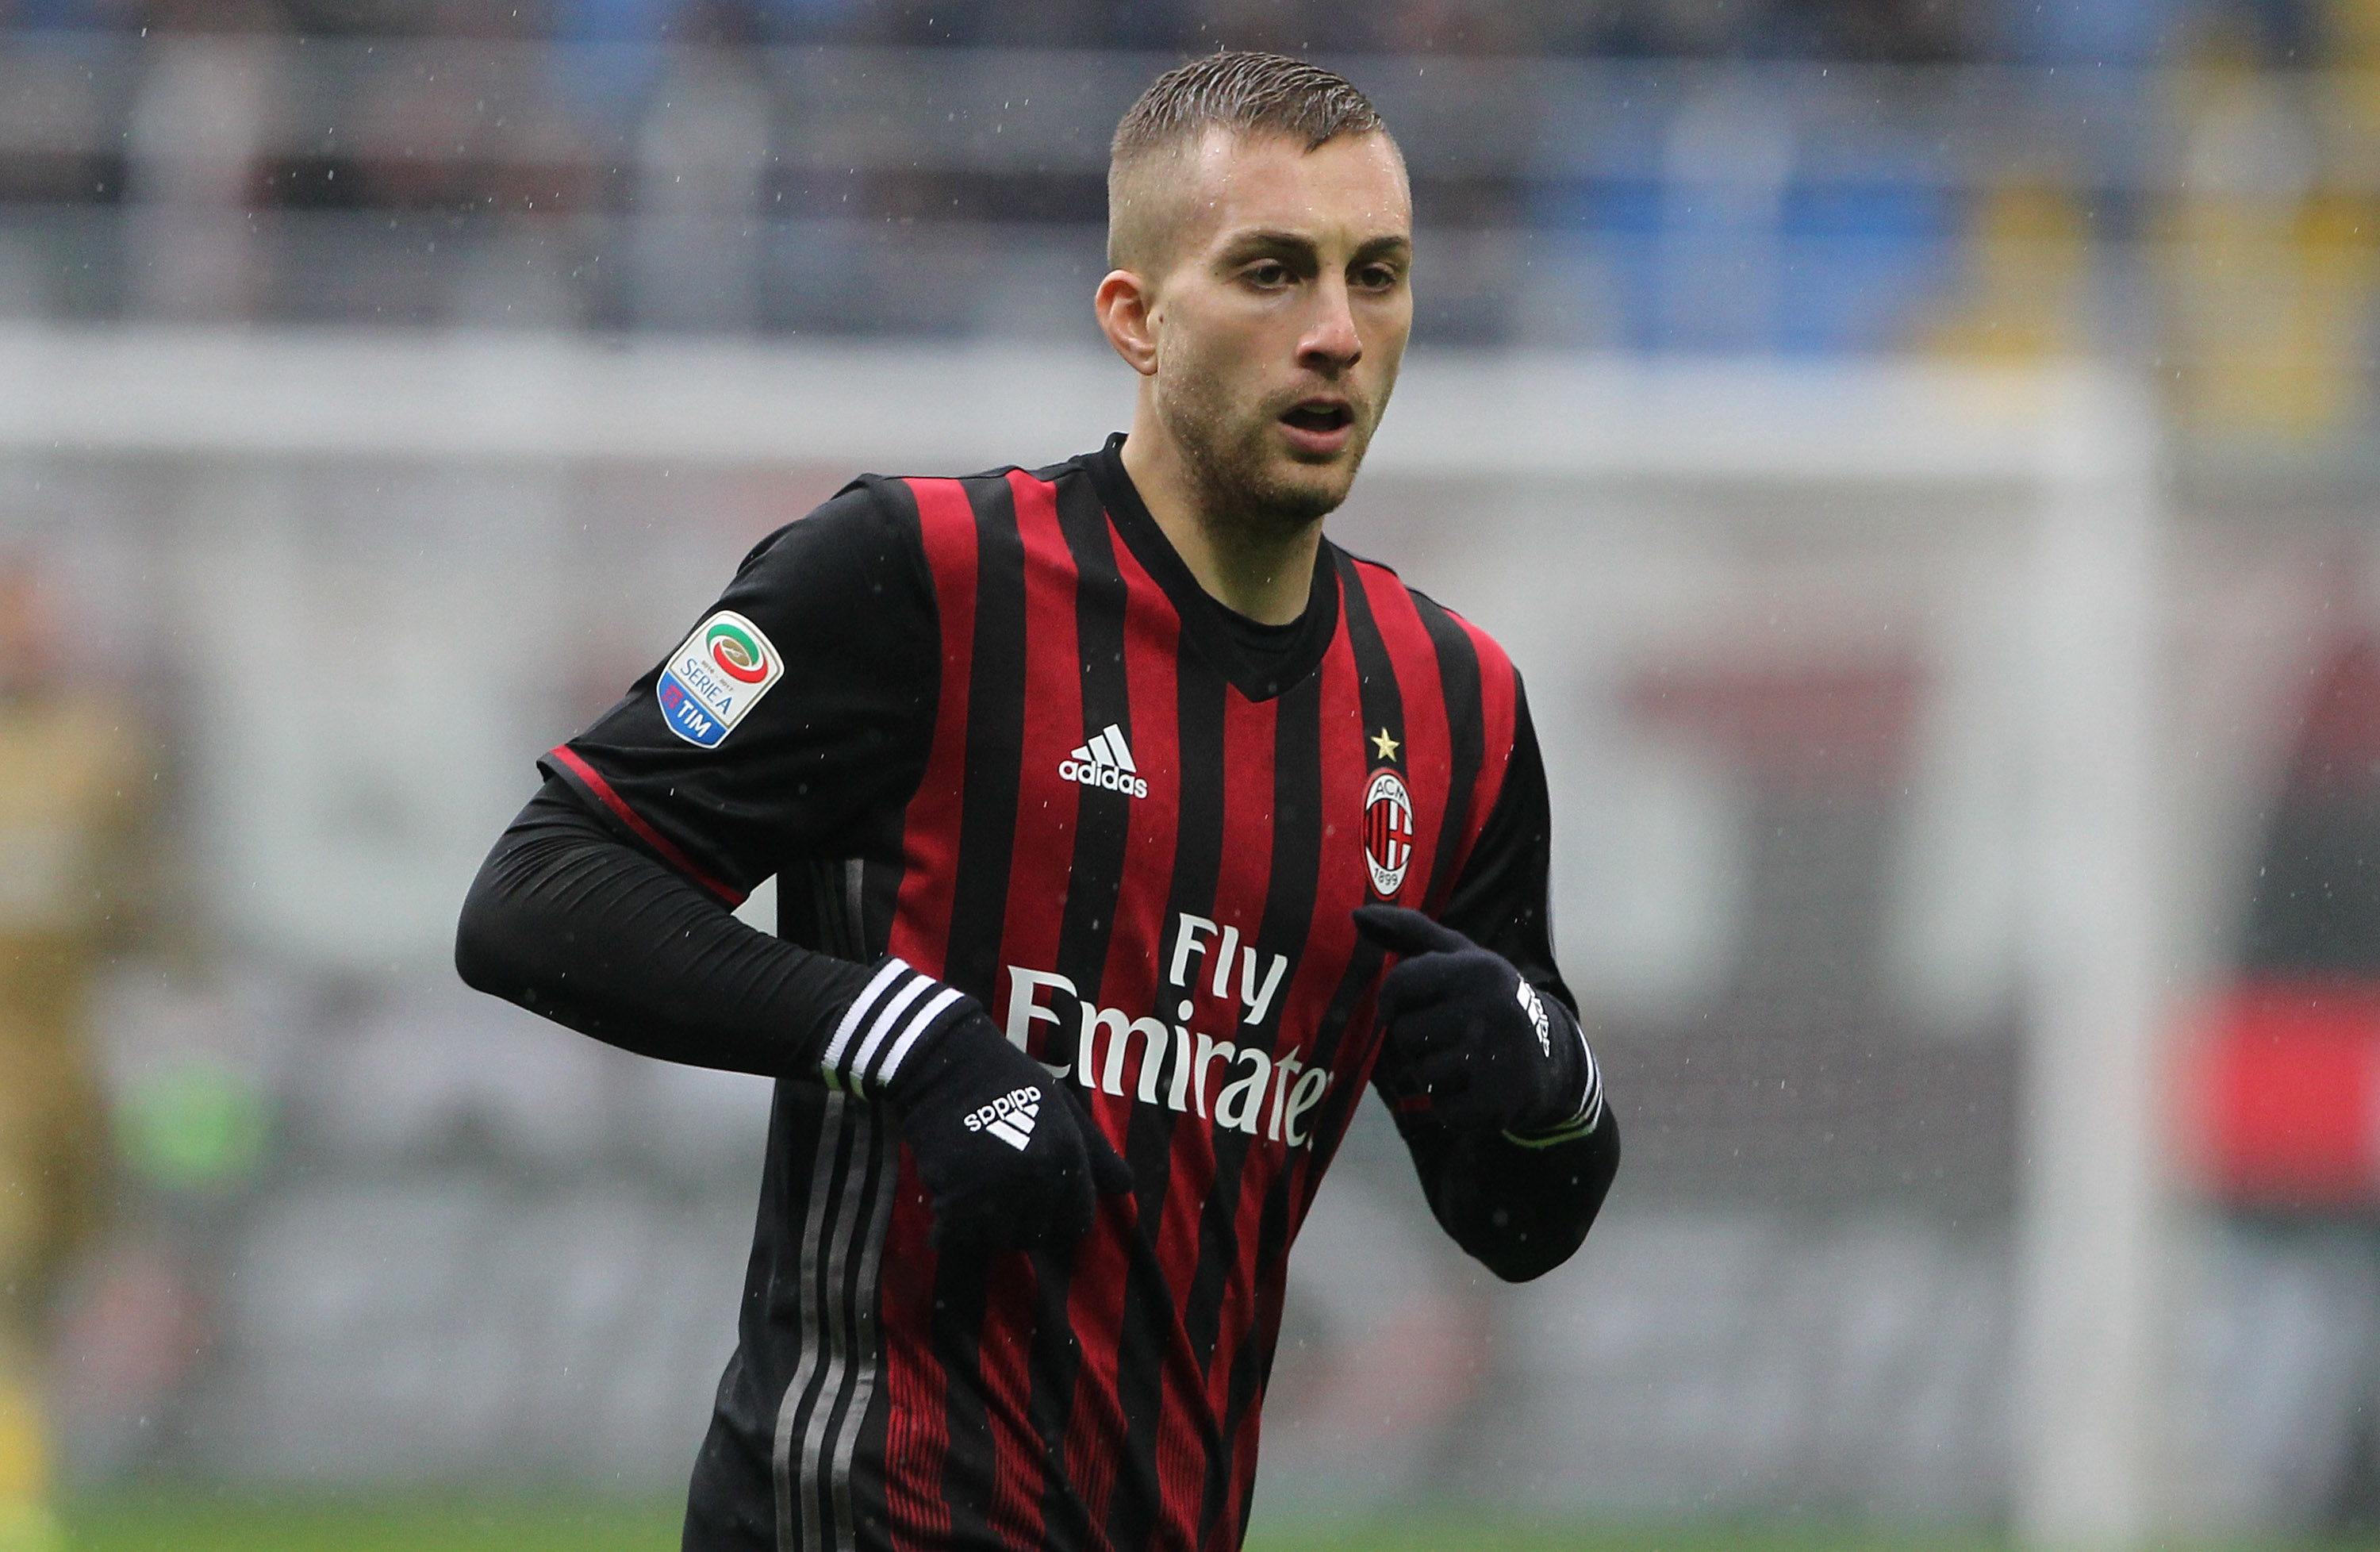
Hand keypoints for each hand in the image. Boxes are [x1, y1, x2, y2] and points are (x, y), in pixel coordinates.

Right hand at [827, 960, 1131, 1255]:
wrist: (948, 1063)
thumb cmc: (1010, 1081)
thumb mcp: (1064, 1108)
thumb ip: (1096, 1151)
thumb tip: (1126, 1187)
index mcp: (1068, 1156)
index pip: (1077, 1221)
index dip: (1059, 1216)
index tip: (1041, 1203)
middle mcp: (1038, 1177)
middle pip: (1035, 1234)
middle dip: (1020, 1220)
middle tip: (1001, 1193)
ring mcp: (997, 1189)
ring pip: (997, 1237)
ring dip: (985, 1224)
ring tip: (974, 1193)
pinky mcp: (956, 1196)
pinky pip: (956, 1236)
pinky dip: (949, 1230)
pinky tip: (947, 1209)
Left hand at [1353, 906, 1597, 1137]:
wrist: (1553, 1057)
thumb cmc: (1486, 998)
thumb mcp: (1458, 957)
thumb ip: (1408, 932)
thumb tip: (1356, 914)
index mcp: (1475, 970)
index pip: (1398, 984)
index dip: (1392, 1002)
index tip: (1406, 1007)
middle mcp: (1487, 1008)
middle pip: (1405, 1034)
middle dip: (1419, 1042)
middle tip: (1453, 1038)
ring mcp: (1493, 1055)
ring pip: (1421, 1074)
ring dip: (1435, 1076)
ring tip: (1467, 1064)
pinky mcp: (1496, 1099)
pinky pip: (1442, 1110)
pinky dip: (1452, 1108)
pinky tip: (1477, 1090)